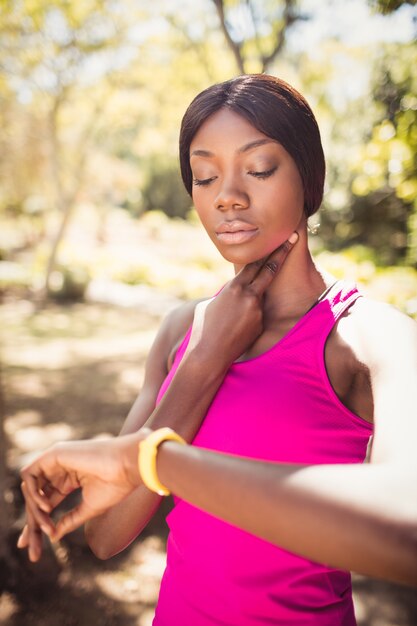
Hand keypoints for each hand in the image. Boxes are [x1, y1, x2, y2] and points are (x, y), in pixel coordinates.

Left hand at [18, 431, 146, 560]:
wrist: (127, 466)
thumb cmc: (115, 485)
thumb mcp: (88, 508)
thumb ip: (69, 520)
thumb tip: (52, 537)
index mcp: (71, 478)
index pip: (47, 500)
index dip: (36, 521)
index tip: (29, 546)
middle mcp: (61, 468)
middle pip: (36, 496)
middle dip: (30, 521)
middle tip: (27, 545)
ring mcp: (56, 459)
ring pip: (30, 487)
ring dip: (33, 510)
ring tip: (46, 526)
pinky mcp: (54, 453)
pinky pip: (29, 475)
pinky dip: (33, 493)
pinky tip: (47, 508)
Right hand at [186, 232, 297, 368]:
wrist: (209, 354)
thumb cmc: (203, 328)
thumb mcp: (211, 304)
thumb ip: (226, 294)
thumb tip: (233, 291)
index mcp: (234, 288)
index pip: (254, 264)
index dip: (268, 250)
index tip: (280, 238)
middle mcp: (249, 296)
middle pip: (269, 270)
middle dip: (282, 253)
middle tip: (293, 238)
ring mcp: (257, 311)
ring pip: (258, 298)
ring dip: (251, 302)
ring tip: (233, 317)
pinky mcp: (260, 324)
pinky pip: (257, 315)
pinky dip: (248, 318)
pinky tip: (234, 330)